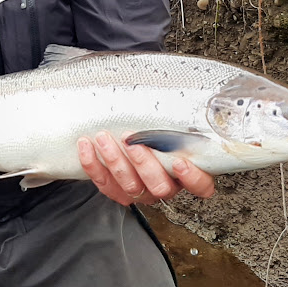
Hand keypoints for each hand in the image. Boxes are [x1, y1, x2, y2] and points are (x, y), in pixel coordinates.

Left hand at [77, 131, 214, 205]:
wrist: (124, 139)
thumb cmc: (155, 131)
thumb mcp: (171, 124)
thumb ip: (179, 120)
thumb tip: (180, 94)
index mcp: (185, 174)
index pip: (200, 186)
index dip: (191, 178)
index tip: (180, 162)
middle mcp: (164, 186)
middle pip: (159, 186)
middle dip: (143, 163)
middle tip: (130, 141)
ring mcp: (140, 191)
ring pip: (130, 185)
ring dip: (115, 161)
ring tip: (104, 138)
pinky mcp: (116, 190)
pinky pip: (104, 183)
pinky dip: (93, 164)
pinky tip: (87, 145)